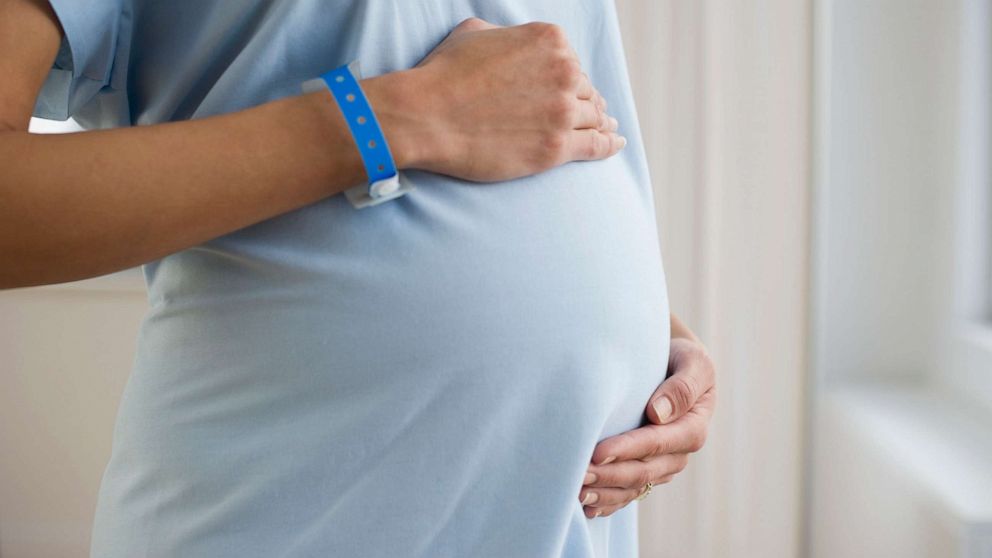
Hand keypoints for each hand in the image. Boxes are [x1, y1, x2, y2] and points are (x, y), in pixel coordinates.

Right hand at [366, 17, 623, 181]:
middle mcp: (565, 71)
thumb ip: (505, 34)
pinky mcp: (557, 147)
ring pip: (594, 117)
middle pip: (585, 89)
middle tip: (583, 112)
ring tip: (606, 127)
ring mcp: (563, 111)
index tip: (565, 88)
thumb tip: (510, 42)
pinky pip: (596, 145)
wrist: (428, 116)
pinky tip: (615, 142)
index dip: (567, 77)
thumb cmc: (443, 74)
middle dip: (583, 100)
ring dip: (600, 122)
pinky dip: (610, 144)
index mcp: (549, 40)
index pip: (572, 60)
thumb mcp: (474, 33)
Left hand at [578, 337, 716, 517]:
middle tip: (578, 476)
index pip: (657, 443)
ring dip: (606, 493)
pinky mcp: (648, 471)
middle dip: (610, 476)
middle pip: (643, 471)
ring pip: (634, 487)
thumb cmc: (680, 359)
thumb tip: (659, 413)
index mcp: (693, 427)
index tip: (598, 452)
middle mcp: (679, 453)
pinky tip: (587, 506)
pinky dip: (609, 501)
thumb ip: (682, 386)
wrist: (672, 366)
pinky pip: (629, 493)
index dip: (628, 450)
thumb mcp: (692, 362)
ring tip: (576, 493)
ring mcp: (663, 466)